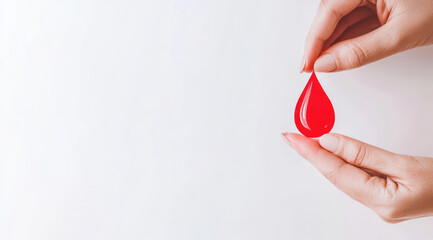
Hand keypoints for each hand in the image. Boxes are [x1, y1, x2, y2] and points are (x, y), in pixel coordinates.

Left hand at [282, 133, 432, 222]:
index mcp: (381, 201)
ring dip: (323, 158)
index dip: (311, 153)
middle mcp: (376, 206)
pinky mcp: (383, 196)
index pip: (336, 172)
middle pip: (335, 175)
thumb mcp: (405, 164)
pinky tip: (330, 153)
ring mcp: (379, 203)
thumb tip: (330, 142)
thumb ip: (364, 153)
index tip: (293, 138)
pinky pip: (354, 177)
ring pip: (343, 177)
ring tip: (304, 142)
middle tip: (292, 137)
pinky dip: (340, 162)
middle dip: (311, 155)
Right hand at [301, 0, 432, 72]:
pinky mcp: (375, 0)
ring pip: (339, 17)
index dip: (314, 40)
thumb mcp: (400, 33)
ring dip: (332, 41)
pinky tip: (341, 53)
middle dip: (320, 42)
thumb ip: (360, 51)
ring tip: (327, 63)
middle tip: (312, 66)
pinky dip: (346, 38)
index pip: (329, 11)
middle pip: (330, 13)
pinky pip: (353, 19)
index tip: (306, 63)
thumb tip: (327, 64)